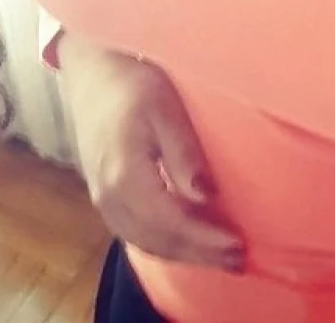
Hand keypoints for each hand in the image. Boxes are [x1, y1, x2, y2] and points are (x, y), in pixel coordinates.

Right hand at [57, 33, 245, 272]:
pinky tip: (190, 242)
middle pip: (159, 241)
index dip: (205, 239)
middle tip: (240, 260)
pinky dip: (166, 244)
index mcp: (125, 174)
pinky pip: (136, 234)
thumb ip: (183, 153)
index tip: (239, 245)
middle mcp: (109, 196)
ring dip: (185, 254)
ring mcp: (103, 200)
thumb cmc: (134, 83)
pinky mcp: (105, 198)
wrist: (93, 75)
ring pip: (146, 243)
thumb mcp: (165, 107)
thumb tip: (206, 197)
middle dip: (201, 255)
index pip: (170, 222)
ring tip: (222, 257)